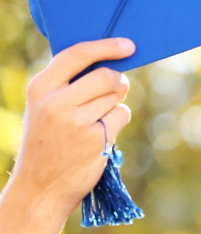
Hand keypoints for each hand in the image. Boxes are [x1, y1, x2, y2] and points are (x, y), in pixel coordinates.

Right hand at [9, 38, 134, 217]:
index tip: (128, 46)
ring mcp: (75, 121)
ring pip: (116, 97)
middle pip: (107, 76)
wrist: (40, 187)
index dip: (106, 47)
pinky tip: (100, 135)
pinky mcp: (95, 138)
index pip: (77, 54)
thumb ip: (69, 84)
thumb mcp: (45, 107)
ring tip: (92, 123)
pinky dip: (117, 122)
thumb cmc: (49, 141)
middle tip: (113, 93)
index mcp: (40, 88)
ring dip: (113, 106)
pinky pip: (121, 114)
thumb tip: (111, 62)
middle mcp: (55, 102)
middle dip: (118, 83)